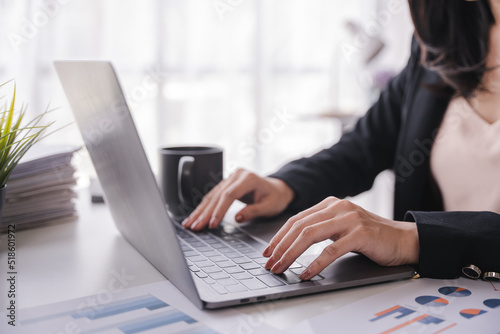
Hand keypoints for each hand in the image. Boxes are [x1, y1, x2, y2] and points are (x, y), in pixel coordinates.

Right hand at [182, 168, 294, 230]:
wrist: (278, 189)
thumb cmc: (275, 198)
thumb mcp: (269, 207)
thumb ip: (253, 211)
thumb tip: (237, 218)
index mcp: (248, 178)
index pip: (229, 195)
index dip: (219, 210)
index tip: (212, 224)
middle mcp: (237, 175)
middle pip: (217, 195)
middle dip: (204, 213)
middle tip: (195, 226)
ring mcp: (230, 179)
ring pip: (211, 196)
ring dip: (200, 211)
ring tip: (189, 224)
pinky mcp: (226, 184)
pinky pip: (213, 197)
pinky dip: (203, 208)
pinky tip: (194, 217)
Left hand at [263, 196, 418, 279]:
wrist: (404, 239)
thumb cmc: (371, 237)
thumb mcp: (342, 227)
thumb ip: (321, 228)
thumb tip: (291, 244)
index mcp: (330, 204)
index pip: (296, 219)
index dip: (279, 236)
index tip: (268, 252)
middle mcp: (338, 207)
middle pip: (299, 227)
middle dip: (280, 247)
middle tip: (270, 264)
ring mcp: (349, 219)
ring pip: (310, 236)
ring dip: (291, 254)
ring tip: (281, 268)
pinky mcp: (360, 234)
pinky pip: (331, 250)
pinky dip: (314, 264)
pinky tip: (305, 273)